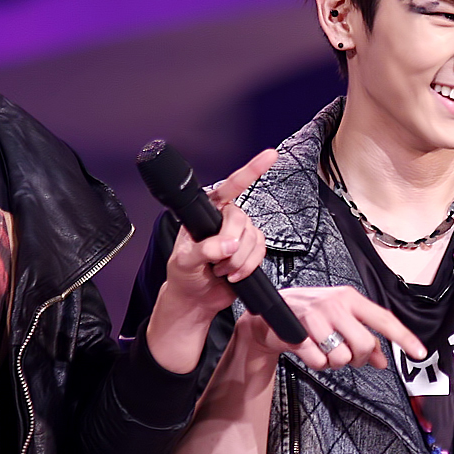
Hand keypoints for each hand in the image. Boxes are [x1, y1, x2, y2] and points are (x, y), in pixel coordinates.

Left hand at [161, 149, 277, 319]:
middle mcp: (225, 219)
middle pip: (241, 220)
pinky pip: (260, 252)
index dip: (251, 170)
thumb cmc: (184, 275)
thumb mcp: (184, 261)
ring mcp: (239, 234)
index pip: (230, 187)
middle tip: (216, 260)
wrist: (196, 297)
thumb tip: (227, 245)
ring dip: (238, 260)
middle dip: (231, 245)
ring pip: (253, 238)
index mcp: (206, 212)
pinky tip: (232, 273)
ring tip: (220, 269)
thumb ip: (203, 250)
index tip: (269, 156)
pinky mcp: (251, 250)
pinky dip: (247, 266)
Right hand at [235, 285, 425, 370]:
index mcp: (350, 298)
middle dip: (357, 357)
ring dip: (333, 362)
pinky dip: (316, 363)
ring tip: (323, 349)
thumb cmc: (310, 317)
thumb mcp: (341, 321)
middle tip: (345, 354)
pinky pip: (318, 361)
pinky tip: (309, 351)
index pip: (384, 319)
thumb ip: (364, 339)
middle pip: (363, 344)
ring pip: (341, 356)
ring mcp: (315, 315)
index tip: (419, 352)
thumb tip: (383, 361)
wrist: (269, 315)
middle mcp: (335, 303)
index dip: (403, 337)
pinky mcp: (296, 330)